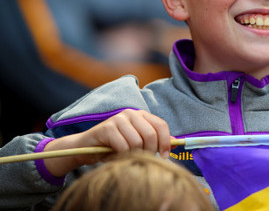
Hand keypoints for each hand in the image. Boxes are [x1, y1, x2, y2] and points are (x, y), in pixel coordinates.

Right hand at [44, 109, 170, 176]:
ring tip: (127, 157)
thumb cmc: (115, 146)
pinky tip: (117, 156)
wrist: (87, 147)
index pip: (161, 125)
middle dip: (150, 151)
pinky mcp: (107, 128)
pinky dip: (122, 155)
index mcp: (141, 115)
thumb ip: (155, 140)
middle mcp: (131, 113)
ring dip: (134, 154)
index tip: (165, 156)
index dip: (166, 142)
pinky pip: (123, 145)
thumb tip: (176, 143)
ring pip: (137, 141)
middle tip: (145, 160)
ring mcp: (118, 119)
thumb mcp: (137, 142)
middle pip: (151, 134)